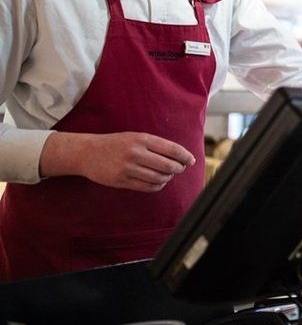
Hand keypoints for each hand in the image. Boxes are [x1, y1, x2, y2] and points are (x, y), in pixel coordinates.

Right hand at [41, 131, 195, 192]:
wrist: (87, 152)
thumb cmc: (115, 143)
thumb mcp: (135, 137)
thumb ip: (155, 145)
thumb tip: (179, 156)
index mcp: (142, 139)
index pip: (172, 149)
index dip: (185, 156)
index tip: (191, 161)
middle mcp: (136, 153)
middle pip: (168, 165)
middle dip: (179, 169)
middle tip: (180, 169)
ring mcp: (128, 168)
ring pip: (158, 178)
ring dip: (168, 178)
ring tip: (168, 175)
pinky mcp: (121, 181)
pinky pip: (146, 187)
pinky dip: (157, 186)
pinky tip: (159, 182)